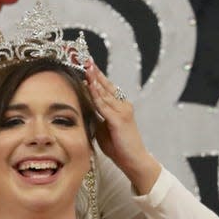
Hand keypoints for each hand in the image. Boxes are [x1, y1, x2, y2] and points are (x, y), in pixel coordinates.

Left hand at [84, 62, 160, 194]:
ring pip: (104, 92)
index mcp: (120, 107)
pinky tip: (89, 84)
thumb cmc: (119, 147)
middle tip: (85, 58)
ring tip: (85, 66)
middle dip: (95, 72)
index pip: (106, 88)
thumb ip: (96, 118)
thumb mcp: (104, 129)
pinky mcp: (119, 119)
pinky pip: (103, 104)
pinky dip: (95, 94)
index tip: (86, 65)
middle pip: (106, 85)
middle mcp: (123, 105)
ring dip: (94, 79)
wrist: (134, 160)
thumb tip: (83, 110)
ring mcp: (122, 111)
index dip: (97, 76)